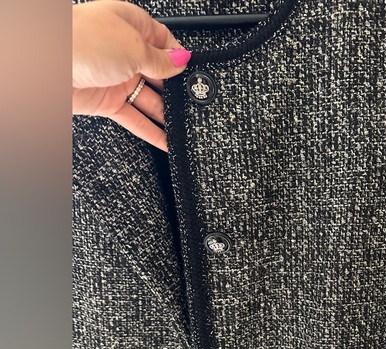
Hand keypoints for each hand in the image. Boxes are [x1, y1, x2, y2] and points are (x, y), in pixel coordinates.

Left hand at [73, 0, 191, 150]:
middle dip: (175, 90)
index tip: (195, 75)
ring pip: (148, 100)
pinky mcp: (106, 101)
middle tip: (193, 105)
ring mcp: (115, 77)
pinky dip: (151, 132)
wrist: (46, 65)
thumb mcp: (135, 46)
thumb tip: (182, 60)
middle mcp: (124, 51)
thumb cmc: (83, 41)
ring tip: (185, 127)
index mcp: (132, 26)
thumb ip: (162, 59)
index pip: (164, 42)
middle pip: (159, 75)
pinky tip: (166, 141)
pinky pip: (135, 119)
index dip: (180, 59)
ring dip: (166, 115)